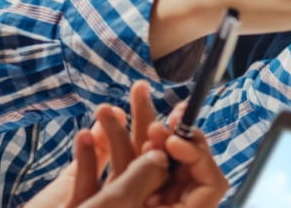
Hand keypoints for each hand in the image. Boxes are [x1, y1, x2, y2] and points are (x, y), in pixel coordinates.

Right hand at [26, 82, 226, 207]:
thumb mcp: (113, 205)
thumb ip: (141, 177)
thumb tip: (162, 155)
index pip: (206, 187)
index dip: (196, 157)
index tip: (173, 136)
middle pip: (165, 167)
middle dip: (151, 127)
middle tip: (144, 94)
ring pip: (127, 167)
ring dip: (114, 133)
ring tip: (105, 109)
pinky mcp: (86, 205)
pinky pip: (95, 180)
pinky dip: (90, 157)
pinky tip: (84, 137)